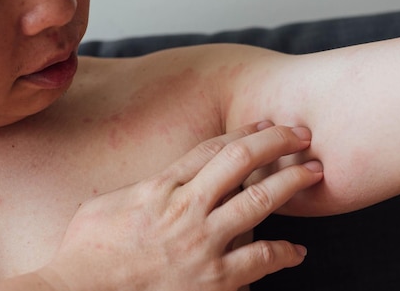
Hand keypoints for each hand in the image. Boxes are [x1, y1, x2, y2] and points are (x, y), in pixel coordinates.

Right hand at [37, 122, 322, 290]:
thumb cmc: (85, 254)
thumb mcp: (108, 205)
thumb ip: (145, 189)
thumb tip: (165, 182)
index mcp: (160, 187)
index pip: (212, 148)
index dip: (244, 132)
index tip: (264, 125)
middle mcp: (186, 208)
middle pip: (242, 161)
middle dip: (277, 143)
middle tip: (303, 133)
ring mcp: (202, 244)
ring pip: (258, 202)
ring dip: (291, 183)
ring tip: (314, 172)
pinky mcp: (213, 281)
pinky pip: (259, 261)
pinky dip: (282, 253)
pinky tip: (297, 250)